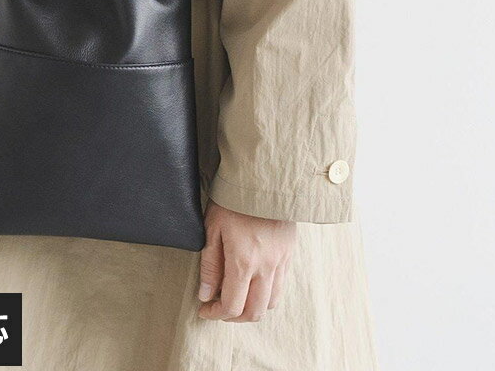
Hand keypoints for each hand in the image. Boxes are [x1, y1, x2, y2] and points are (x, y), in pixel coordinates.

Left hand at [197, 200, 295, 321]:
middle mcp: (266, 267)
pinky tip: (253, 282)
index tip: (204, 309)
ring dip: (253, 308)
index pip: (232, 305)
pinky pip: (281, 285)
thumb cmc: (232, 200)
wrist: (263, 178)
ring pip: (272, 303)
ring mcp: (281, 261)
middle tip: (219, 308)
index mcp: (243, 261)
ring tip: (237, 297)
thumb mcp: (212, 228)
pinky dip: (267, 293)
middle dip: (234, 317)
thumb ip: (210, 264)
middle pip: (254, 312)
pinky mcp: (290, 253)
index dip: (216, 314)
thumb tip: (206, 294)